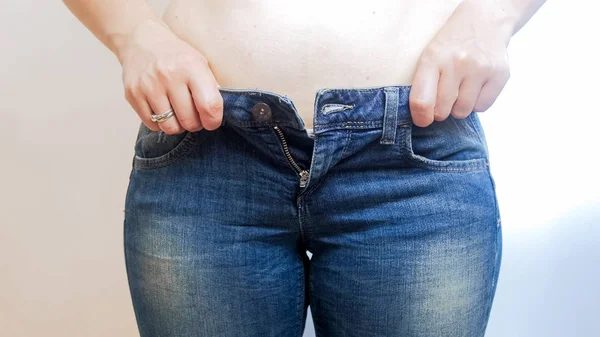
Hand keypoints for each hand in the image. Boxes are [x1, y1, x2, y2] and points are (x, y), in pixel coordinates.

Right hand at [117, 19, 222, 133]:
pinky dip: (160, 123)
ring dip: (177, 126)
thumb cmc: (176, 55)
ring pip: (170, 127)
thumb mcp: (200, 62)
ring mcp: (149, 86)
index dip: (213, 121)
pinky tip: (163, 111)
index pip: (209, 106)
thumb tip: (217, 114)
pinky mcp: (133, 94)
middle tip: (194, 118)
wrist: (142, 39)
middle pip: (189, 121)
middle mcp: (169, 76)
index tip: (212, 122)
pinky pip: (151, 124)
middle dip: (195, 125)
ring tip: (178, 115)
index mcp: (191, 67)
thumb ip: (211, 87)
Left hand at [409, 0, 513, 126]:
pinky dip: (476, 103)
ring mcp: (481, 68)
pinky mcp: (500, 74)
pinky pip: (482, 107)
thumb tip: (423, 118)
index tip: (423, 120)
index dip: (421, 117)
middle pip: (443, 110)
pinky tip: (475, 87)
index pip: (422, 101)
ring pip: (463, 111)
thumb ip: (423, 85)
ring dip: (459, 107)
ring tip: (460, 89)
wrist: (484, 21)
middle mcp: (457, 63)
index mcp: (433, 59)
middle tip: (444, 98)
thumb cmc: (451, 46)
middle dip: (441, 110)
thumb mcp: (429, 56)